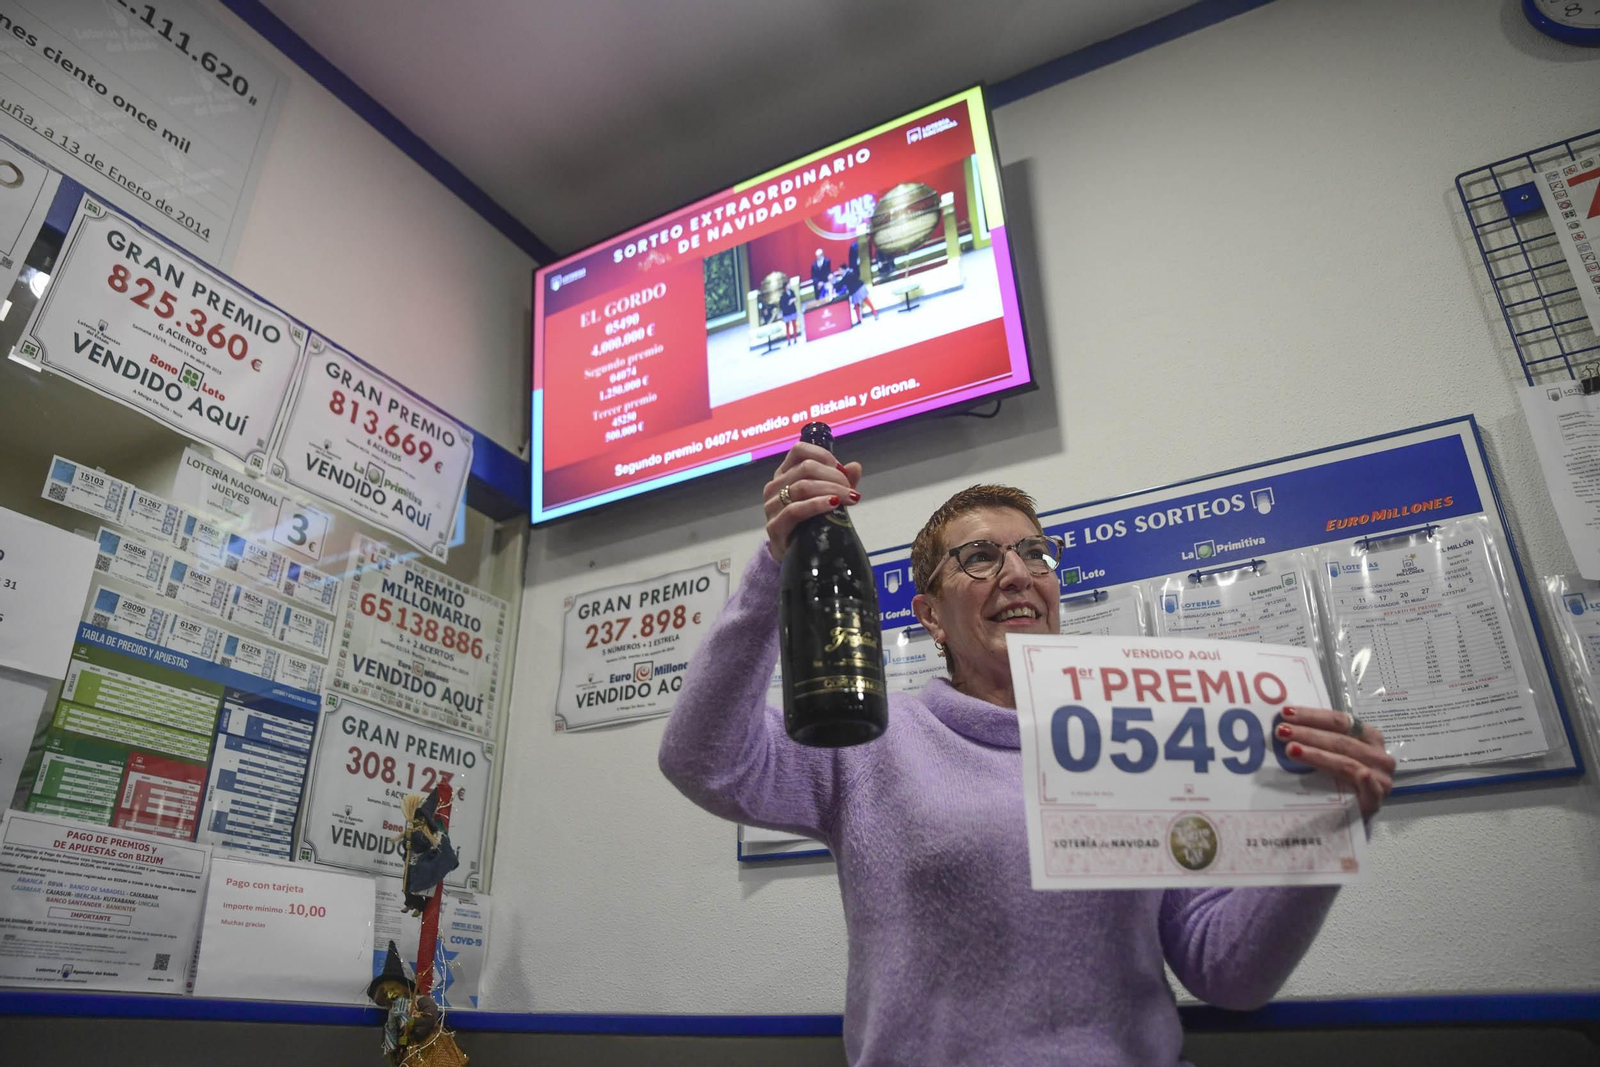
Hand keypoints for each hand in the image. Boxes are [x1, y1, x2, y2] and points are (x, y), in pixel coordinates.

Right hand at [762, 442, 861, 559]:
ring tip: (849, 498)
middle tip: (851, 490)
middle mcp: (774, 487)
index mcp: (784, 474)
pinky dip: (817, 505)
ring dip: (831, 489)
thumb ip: (841, 482)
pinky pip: (795, 510)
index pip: (799, 450)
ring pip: (803, 487)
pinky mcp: (774, 527)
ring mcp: (772, 507)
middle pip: (806, 468)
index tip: (842, 470)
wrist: (798, 556)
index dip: (823, 456)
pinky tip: (833, 504)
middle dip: (834, 476)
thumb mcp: (828, 498)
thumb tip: (855, 466)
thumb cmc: (811, 523)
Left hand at [1275, 706, 1395, 819]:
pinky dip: (1355, 774)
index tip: (1286, 713)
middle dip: (1308, 733)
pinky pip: (1362, 782)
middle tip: (1281, 731)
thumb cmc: (1339, 784)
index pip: (1341, 721)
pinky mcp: (1375, 799)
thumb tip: (1286, 723)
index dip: (1313, 715)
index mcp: (1369, 738)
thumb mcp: (1331, 756)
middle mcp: (1379, 755)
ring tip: (1291, 749)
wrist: (1352, 819)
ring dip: (1316, 752)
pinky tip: (1344, 770)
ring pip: (1346, 760)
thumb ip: (1319, 740)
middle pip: (1341, 739)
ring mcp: (1380, 778)